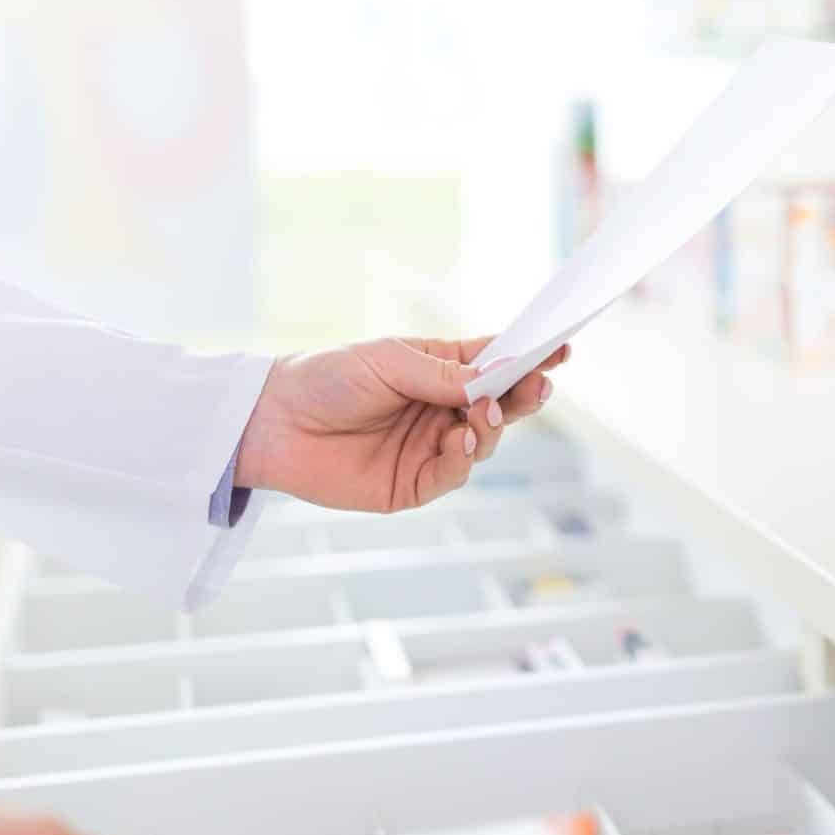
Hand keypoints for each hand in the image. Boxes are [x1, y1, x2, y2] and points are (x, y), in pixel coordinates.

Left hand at [235, 336, 569, 512]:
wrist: (273, 422)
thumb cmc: (327, 377)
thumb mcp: (387, 362)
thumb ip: (441, 375)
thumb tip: (492, 382)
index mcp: (441, 369)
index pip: (496, 362)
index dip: (530, 357)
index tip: (561, 349)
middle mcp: (443, 409)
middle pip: (501, 404)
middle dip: (524, 395)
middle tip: (539, 386)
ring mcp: (432, 448)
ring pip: (484, 442)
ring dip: (491, 427)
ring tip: (480, 412)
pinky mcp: (414, 485)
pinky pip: (453, 475)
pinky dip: (463, 459)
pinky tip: (459, 442)